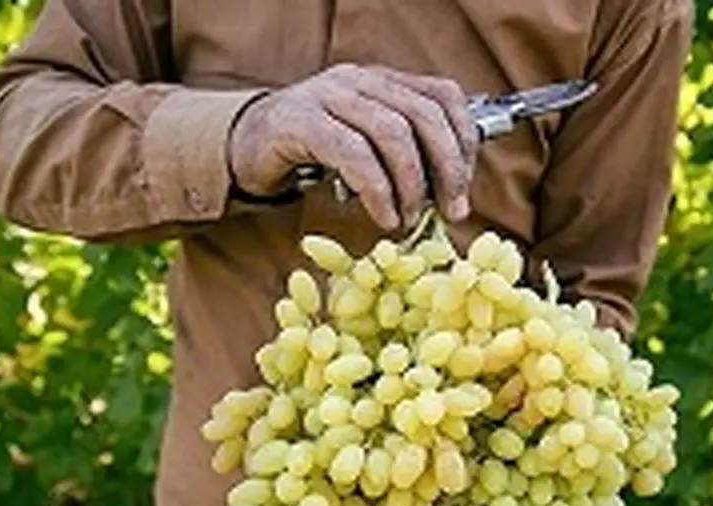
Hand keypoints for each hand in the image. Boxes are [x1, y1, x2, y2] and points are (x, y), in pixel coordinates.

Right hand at [228, 63, 477, 230]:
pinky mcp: (300, 121)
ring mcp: (328, 95)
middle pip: (423, 114)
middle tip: (452, 211)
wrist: (248, 148)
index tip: (463, 188)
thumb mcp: (371, 150)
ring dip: (411, 184)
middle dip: (447, 169)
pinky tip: (384, 216)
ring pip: (392, 132)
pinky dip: (377, 190)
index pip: (443, 96)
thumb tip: (454, 196)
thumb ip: (408, 159)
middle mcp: (360, 80)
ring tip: (410, 219)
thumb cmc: (317, 155)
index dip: (463, 142)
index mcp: (384, 82)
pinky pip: (353, 154)